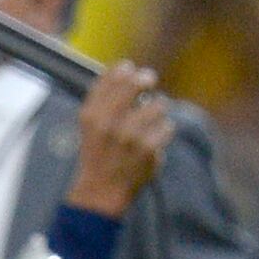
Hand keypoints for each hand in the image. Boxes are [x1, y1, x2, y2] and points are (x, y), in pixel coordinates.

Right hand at [64, 62, 175, 217]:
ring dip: (157, 110)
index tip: (131, 70)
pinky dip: (164, 131)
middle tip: (150, 80)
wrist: (101, 190)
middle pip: (136, 83)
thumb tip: (127, 69)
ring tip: (150, 120)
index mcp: (92, 114)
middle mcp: (109, 123)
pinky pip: (167, 127)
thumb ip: (103, 97)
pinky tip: (154, 140)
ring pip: (158, 105)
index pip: (112, 78)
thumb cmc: (98, 152)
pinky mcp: (148, 149)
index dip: (125, 70)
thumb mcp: (90, 124)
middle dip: (146, 79)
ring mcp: (129, 136)